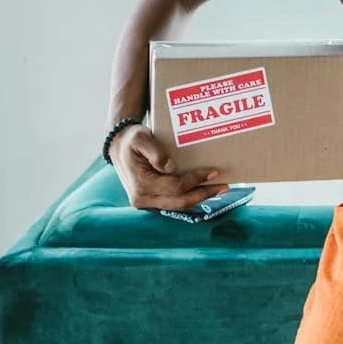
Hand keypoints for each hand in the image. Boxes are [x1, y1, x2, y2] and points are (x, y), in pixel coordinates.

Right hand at [112, 124, 227, 209]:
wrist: (119, 146)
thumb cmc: (131, 140)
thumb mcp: (140, 138)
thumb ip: (154, 151)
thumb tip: (170, 167)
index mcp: (141, 185)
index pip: (175, 187)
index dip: (195, 180)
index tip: (213, 171)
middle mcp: (143, 198)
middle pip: (179, 202)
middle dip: (203, 194)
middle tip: (224, 186)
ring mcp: (147, 202)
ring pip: (178, 205)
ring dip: (199, 198)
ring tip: (219, 188)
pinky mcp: (152, 200)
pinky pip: (175, 201)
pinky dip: (190, 196)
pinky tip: (204, 189)